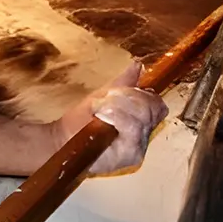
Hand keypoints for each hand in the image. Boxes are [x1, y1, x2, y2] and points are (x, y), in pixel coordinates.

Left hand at [50, 62, 168, 174]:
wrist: (64, 137)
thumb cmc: (84, 118)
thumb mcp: (106, 94)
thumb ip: (124, 82)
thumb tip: (138, 65)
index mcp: (142, 121)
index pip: (158, 105)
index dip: (143, 94)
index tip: (119, 91)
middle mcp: (145, 135)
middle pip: (152, 108)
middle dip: (129, 97)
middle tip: (107, 99)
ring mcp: (139, 147)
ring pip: (142, 117)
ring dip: (120, 106)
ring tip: (101, 109)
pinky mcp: (130, 156)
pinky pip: (133, 130)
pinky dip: (118, 118)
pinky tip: (103, 118)